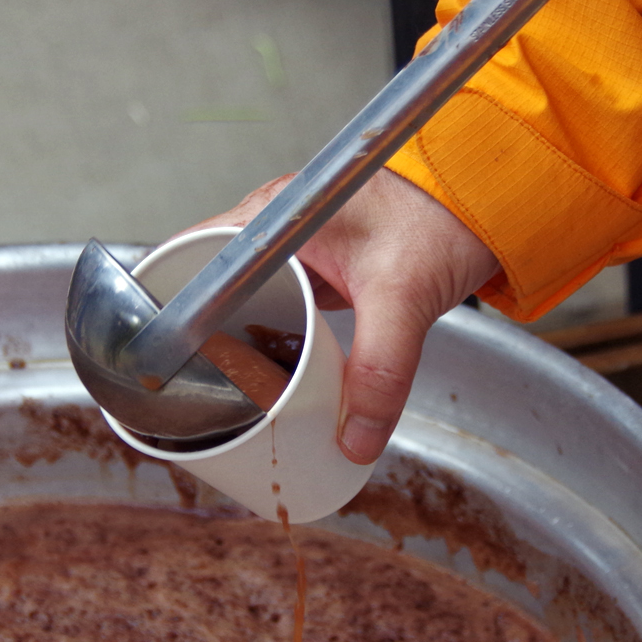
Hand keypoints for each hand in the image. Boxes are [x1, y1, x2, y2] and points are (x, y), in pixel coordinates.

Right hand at [190, 170, 499, 464]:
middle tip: (188, 388)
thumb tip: (355, 439)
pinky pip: (276, 304)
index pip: (191, 257)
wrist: (486, 202)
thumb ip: (380, 373)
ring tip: (219, 388)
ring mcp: (293, 246)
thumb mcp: (403, 301)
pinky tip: (269, 370)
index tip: (156, 352)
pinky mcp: (317, 266)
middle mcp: (273, 226)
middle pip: (208, 285)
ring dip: (235, 340)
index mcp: (273, 216)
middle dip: (198, 336)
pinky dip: (270, 336)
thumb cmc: (442, 219)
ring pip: (242, 299)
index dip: (166, 305)